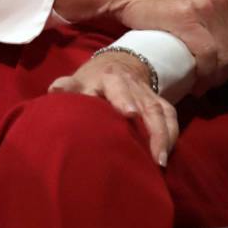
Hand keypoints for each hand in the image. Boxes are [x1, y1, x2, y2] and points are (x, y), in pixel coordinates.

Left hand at [49, 50, 176, 165]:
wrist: (117, 65)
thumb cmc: (92, 81)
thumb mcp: (78, 81)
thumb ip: (67, 87)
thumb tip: (55, 90)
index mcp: (110, 78)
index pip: (119, 88)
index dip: (124, 100)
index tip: (129, 114)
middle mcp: (134, 86)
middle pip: (147, 105)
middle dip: (154, 129)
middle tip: (155, 155)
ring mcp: (149, 95)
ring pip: (161, 113)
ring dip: (164, 137)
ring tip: (160, 162)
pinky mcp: (159, 103)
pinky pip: (170, 117)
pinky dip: (171, 135)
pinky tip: (167, 156)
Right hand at [56, 0, 227, 90]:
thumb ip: (211, 1)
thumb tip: (224, 28)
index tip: (221, 72)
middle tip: (210, 83)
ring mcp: (207, 2)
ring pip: (227, 53)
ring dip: (215, 76)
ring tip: (201, 85)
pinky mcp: (189, 15)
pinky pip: (208, 54)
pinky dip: (203, 73)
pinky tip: (194, 82)